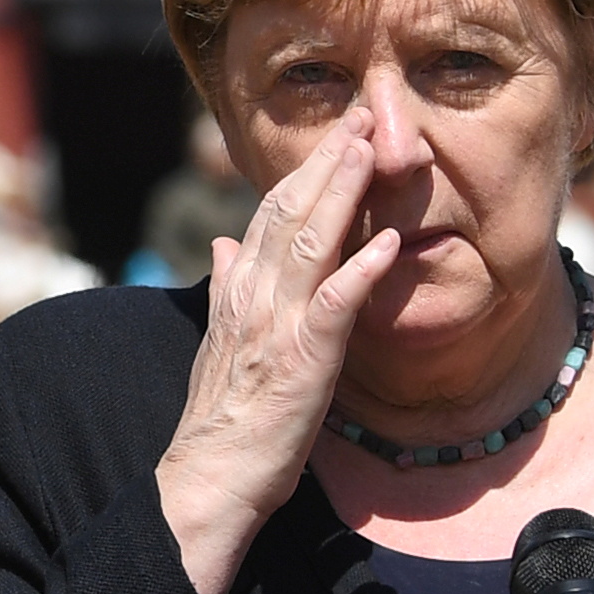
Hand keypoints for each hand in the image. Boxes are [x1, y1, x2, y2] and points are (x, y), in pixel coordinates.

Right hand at [155, 111, 404, 593]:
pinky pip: (334, 306)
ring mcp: (277, 326)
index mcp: (240, 290)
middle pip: (291, 212)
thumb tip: (223, 242)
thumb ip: (226, 287)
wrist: (207, 478)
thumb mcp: (219, 341)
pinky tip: (386, 243)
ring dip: (343, 193)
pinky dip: (360, 270)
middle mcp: (255, 297)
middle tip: (362, 115)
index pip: (271, 212)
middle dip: (328, 161)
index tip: (337, 133)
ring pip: (310, 243)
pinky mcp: (301, 361)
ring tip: (372, 150)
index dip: (305, 169)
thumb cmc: (222, 418)